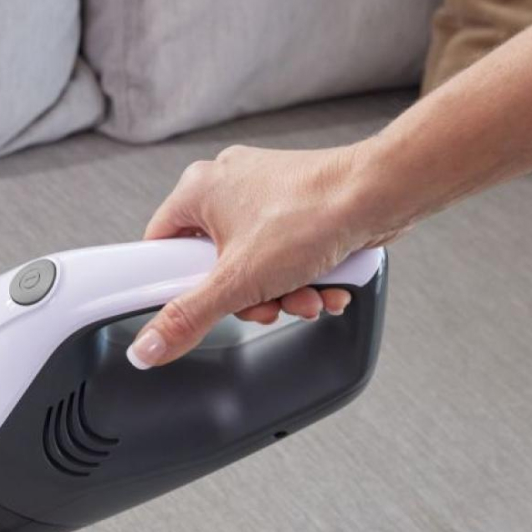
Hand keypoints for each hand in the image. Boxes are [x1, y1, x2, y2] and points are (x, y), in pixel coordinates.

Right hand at [128, 141, 406, 368]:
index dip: (176, 284)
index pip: (160, 247)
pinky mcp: (295, 205)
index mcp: (197, 189)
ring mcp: (264, 193)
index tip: (194, 303)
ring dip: (278, 292)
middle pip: (212, 265)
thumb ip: (188, 318)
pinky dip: (299, 276)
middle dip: (246, 297)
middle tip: (262, 303)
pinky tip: (318, 283)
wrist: (382, 194)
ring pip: (252, 263)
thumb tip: (149, 346)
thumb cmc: (314, 212)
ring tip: (301, 295)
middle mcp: (227, 184)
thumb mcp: (237, 282)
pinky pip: (282, 253)